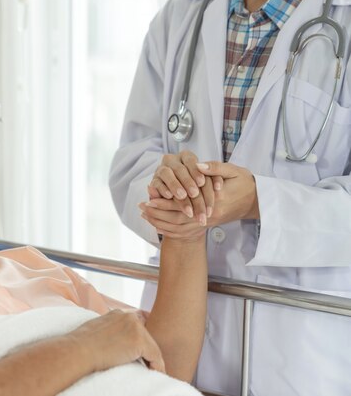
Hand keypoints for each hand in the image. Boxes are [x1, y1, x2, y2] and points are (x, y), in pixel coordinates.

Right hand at [68, 310, 164, 372]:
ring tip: (152, 371)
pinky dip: (157, 366)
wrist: (79, 350)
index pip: (136, 327)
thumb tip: (113, 343)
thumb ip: (110, 331)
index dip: (139, 342)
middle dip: (147, 350)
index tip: (142, 354)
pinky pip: (155, 356)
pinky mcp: (139, 341)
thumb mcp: (97, 330)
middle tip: (149, 364)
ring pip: (152, 346)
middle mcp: (129, 316)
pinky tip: (155, 373)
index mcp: (118, 313)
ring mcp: (135, 327)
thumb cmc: (81, 345)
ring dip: (152, 360)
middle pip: (146, 336)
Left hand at [140, 162, 258, 239]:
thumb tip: (198, 165)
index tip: (149, 198)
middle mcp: (209, 215)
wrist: (257, 200)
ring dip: (160, 222)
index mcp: (214, 201)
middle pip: (177, 219)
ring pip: (179, 228)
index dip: (165, 201)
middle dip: (157, 213)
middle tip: (141, 207)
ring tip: (144, 214)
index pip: (184, 203)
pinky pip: (185, 232)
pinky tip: (158, 223)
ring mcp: (208, 222)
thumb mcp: (233, 171)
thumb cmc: (245, 183)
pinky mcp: (207, 224)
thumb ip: (214, 168)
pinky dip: (169, 229)